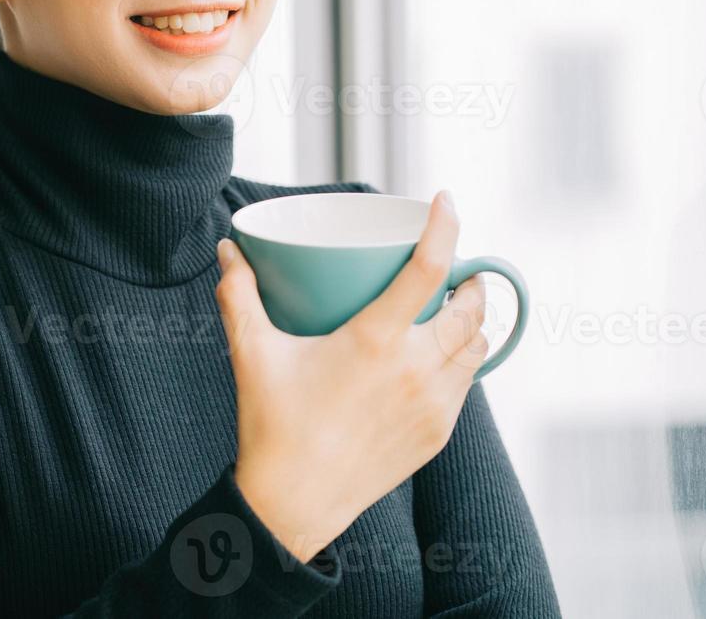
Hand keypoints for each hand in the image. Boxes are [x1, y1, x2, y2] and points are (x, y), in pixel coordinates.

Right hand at [214, 191, 488, 563]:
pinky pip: (466, 385)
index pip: (428, 269)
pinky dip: (462, 362)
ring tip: (452, 310)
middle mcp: (415, 369)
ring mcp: (433, 405)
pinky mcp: (436, 434)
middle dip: (469, 281)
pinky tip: (441, 358)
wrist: (293, 504)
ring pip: (477, 348)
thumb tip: (228, 251)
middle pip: (469, 308)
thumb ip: (238, 294)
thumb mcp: (251, 352)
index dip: (445, 227)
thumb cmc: (272, 425)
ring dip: (472, 323)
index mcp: (375, 341)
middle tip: (455, 268)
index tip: (446, 201)